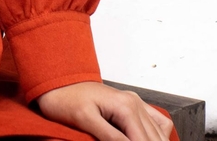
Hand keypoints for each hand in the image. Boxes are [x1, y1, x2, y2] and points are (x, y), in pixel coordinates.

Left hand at [37, 82, 174, 140]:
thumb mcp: (85, 120)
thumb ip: (110, 136)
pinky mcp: (132, 105)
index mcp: (125, 107)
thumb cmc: (66, 98)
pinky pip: (156, 122)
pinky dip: (157, 135)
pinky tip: (147, 140)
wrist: (57, 81)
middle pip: (154, 139)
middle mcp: (134, 103)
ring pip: (159, 132)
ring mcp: (135, 102)